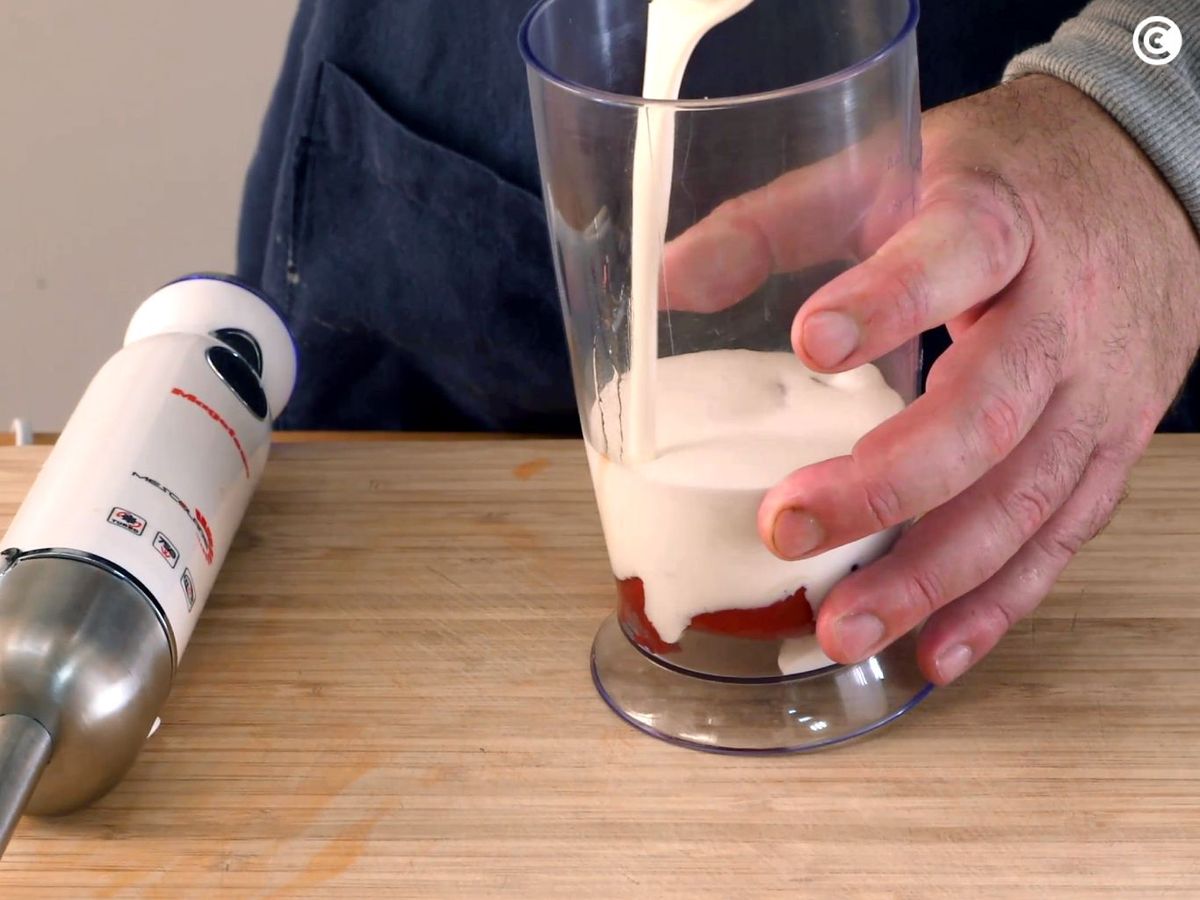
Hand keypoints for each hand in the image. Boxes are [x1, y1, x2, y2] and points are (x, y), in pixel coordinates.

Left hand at [750, 75, 1199, 683]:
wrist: (1142, 183)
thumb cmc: (999, 181)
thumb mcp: (886, 172)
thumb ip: (774, 222)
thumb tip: (666, 280)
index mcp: (1001, 222)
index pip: (955, 255)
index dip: (891, 299)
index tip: (812, 339)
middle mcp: (1061, 318)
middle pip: (987, 414)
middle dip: (887, 485)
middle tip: (786, 529)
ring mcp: (1098, 397)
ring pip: (1023, 501)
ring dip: (931, 576)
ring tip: (841, 627)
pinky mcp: (1108, 452)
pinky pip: (1059, 541)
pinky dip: (996, 603)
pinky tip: (933, 651)